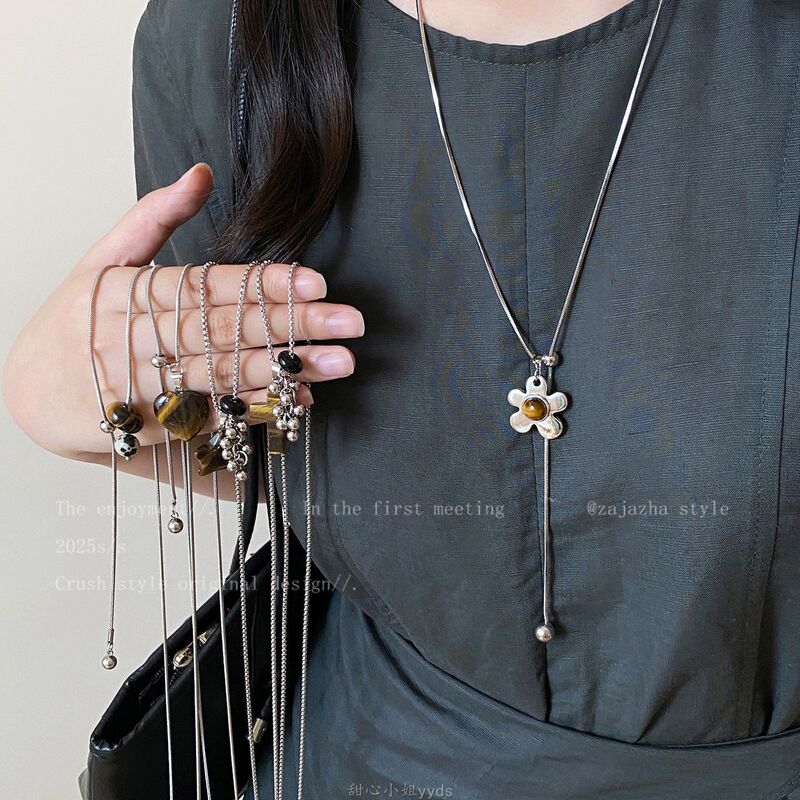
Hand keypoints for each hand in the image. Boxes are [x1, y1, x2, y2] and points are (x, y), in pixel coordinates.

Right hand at [4, 164, 362, 461]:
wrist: (28, 393)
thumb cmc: (73, 320)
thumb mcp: (102, 260)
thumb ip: (153, 217)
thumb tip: (200, 172)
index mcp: (127, 291)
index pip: (207, 285)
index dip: (263, 283)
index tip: (315, 282)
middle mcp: (136, 339)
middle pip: (225, 330)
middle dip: (291, 326)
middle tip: (349, 324)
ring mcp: (144, 388)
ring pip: (223, 376)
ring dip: (284, 370)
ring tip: (338, 364)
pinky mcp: (153, 426)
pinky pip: (210, 417)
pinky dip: (255, 408)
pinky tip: (298, 399)